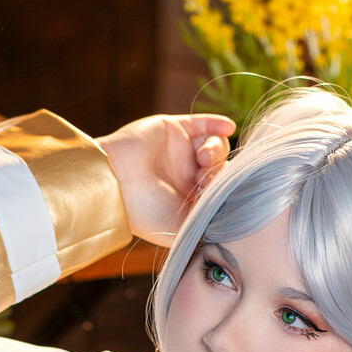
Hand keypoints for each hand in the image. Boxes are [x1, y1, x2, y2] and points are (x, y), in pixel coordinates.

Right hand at [98, 114, 234, 245]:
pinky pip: (202, 123)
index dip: (222, 189)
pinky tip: (227, 128)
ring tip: (202, 158)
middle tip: (203, 178)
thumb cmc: (147, 213)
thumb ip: (207, 222)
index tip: (209, 194)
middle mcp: (187, 175)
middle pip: (220, 166)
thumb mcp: (183, 228)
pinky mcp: (174, 129)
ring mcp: (181, 151)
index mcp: (189, 198)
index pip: (220, 188)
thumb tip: (233, 216)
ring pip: (214, 144)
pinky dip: (217, 124)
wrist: (118, 186)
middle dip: (218, 171)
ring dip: (216, 150)